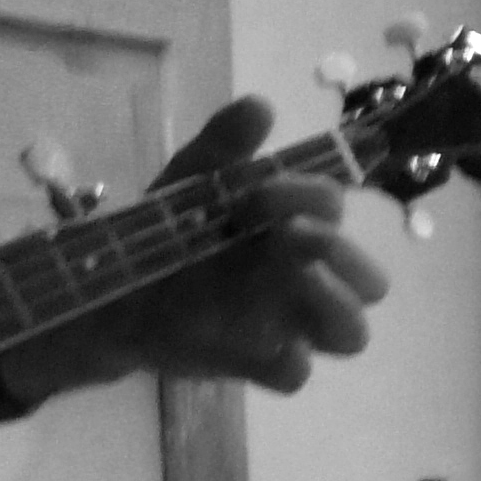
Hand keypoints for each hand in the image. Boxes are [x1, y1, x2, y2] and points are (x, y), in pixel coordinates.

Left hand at [22, 97, 389, 399]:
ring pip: (350, 332)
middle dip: (342, 256)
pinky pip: (293, 374)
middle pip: (369, 280)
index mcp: (294, 229)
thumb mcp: (189, 182)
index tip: (257, 192)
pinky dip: (288, 363)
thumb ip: (224, 146)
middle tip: (290, 235)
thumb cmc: (166, 234)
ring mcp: (284, 324)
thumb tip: (260, 106)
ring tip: (300, 282)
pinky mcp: (253, 362)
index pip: (332, 210)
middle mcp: (303, 278)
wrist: (111, 292)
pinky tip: (268, 346)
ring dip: (336, 306)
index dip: (309, 198)